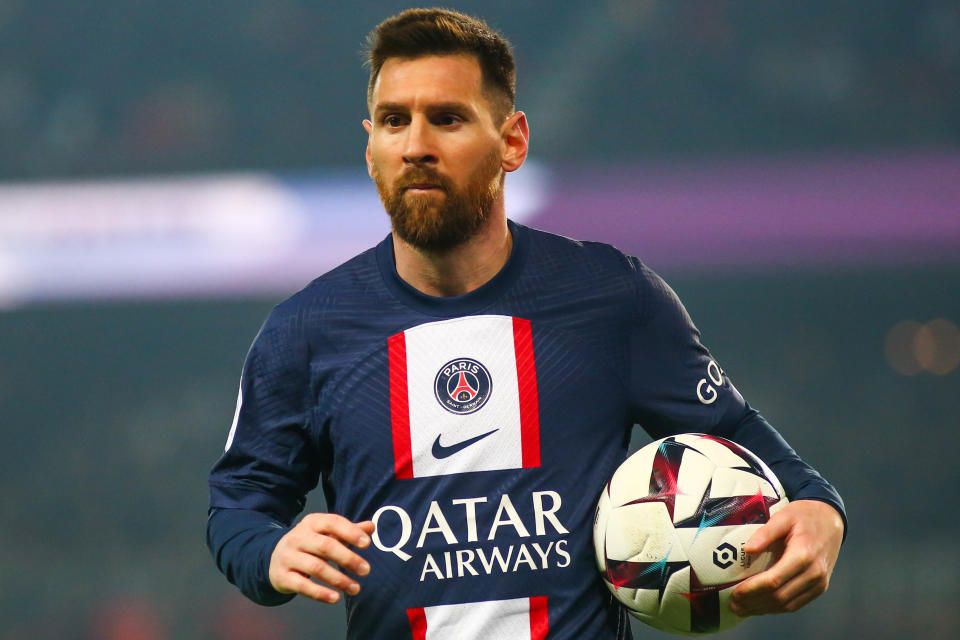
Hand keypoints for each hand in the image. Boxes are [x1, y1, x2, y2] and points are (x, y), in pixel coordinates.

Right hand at [269, 513, 375, 603]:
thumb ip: (349, 530)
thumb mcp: (326, 533)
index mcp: (312, 523)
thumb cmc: (310, 544)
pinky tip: (335, 598)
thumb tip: (371, 527)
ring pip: (316, 568)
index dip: (350, 532)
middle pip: (325, 546)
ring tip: (356, 588)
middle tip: (366, 570)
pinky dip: (320, 593)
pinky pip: (303, 586)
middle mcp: (297, 537)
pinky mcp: (282, 576)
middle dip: (348, 558)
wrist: (275, 557)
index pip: (332, 522)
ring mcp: (288, 557)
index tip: (367, 544)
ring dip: (339, 579)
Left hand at [730, 500, 843, 616]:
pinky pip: (797, 604)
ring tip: (743, 608)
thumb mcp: (783, 516)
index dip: (752, 590)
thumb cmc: (804, 516)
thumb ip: (765, 533)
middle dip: (754, 603)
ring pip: (788, 605)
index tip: (735, 593)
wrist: (830, 519)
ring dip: (764, 609)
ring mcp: (819, 583)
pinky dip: (777, 608)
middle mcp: (814, 573)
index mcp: (803, 555)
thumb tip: (747, 550)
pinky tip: (761, 606)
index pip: (774, 580)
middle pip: (780, 597)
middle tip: (734, 605)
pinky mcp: (820, 587)